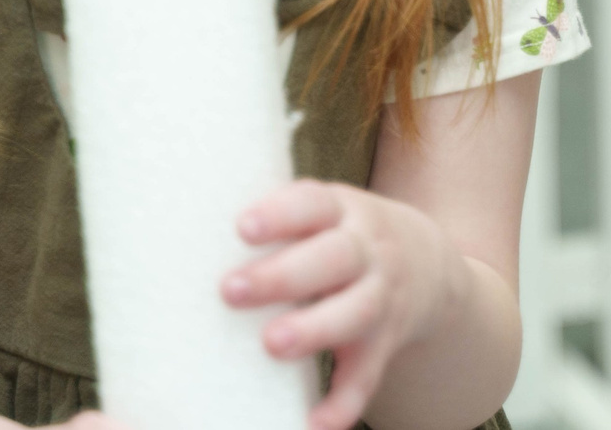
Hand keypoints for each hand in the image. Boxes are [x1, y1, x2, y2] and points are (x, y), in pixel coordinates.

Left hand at [224, 179, 461, 429]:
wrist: (428, 266)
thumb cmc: (343, 237)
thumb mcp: (325, 213)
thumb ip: (278, 222)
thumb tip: (182, 238)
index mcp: (342, 211)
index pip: (313, 204)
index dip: (280, 214)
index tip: (241, 228)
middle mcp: (367, 250)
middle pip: (333, 258)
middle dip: (283, 276)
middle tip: (230, 291)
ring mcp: (382, 297)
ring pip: (355, 312)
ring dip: (314, 329)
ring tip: (272, 345)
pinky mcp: (385, 344)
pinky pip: (367, 375)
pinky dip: (344, 402)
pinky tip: (315, 424)